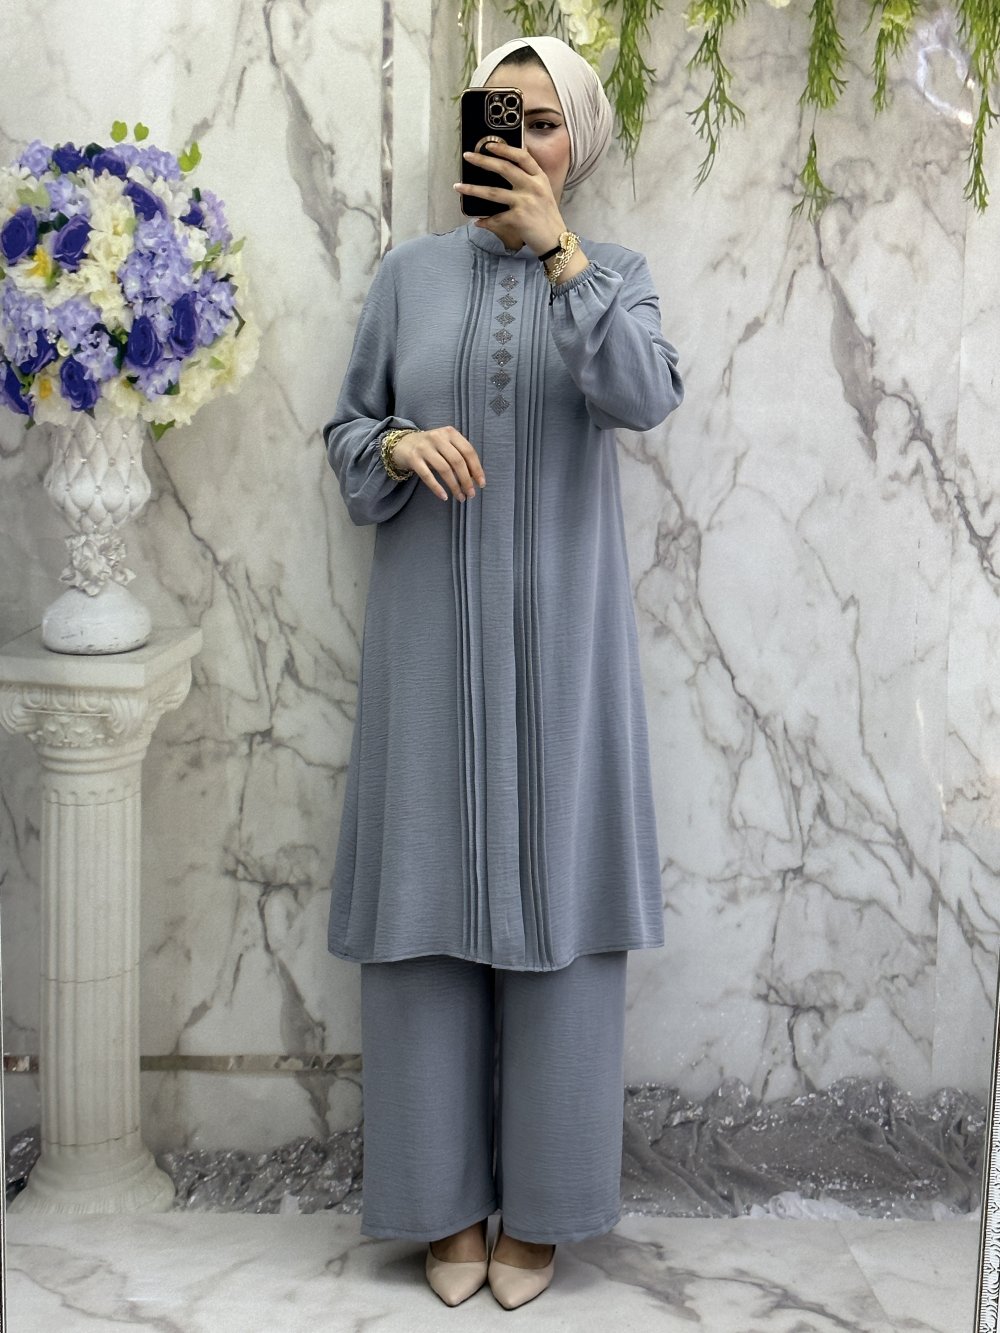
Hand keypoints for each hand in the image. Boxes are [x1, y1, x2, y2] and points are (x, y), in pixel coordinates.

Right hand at [391, 427, 484, 501]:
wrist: (402, 444)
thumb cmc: (431, 448)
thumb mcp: (446, 445)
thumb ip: (459, 456)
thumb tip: (475, 479)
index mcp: (450, 433)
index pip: (468, 451)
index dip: (477, 469)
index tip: (481, 484)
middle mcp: (437, 437)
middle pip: (457, 461)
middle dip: (466, 480)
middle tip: (471, 494)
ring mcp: (424, 447)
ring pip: (444, 469)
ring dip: (454, 486)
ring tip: (460, 497)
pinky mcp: (413, 458)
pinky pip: (427, 476)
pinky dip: (437, 488)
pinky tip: (444, 496)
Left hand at [454, 141, 564, 256]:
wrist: (555, 241)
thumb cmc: (547, 217)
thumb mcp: (544, 192)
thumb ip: (530, 179)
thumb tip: (509, 166)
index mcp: (539, 178)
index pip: (521, 156)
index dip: (504, 148)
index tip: (489, 144)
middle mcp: (533, 187)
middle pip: (504, 168)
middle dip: (483, 160)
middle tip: (467, 156)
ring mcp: (525, 202)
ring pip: (493, 192)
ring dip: (472, 189)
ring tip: (458, 186)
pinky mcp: (518, 219)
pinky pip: (495, 218)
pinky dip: (485, 221)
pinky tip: (478, 222)